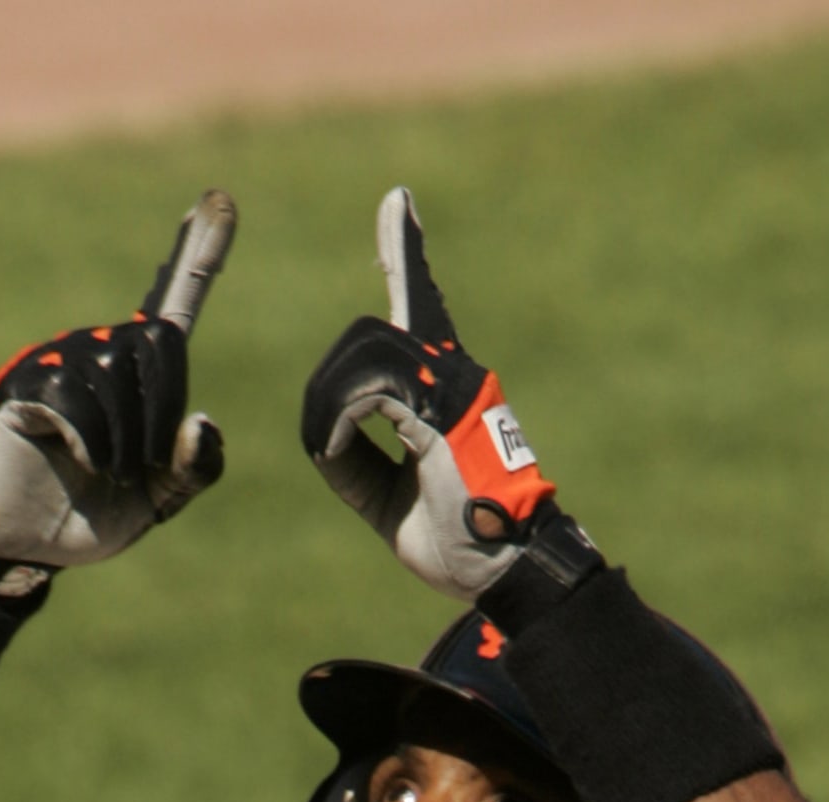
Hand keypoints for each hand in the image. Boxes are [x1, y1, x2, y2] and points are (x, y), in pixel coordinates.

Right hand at [0, 190, 235, 586]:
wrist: (25, 547)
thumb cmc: (90, 517)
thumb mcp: (159, 501)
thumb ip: (193, 468)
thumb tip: (201, 421)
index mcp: (134, 375)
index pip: (171, 305)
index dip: (198, 255)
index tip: (218, 200)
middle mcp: (98, 351)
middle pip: (157, 342)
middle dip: (161, 413)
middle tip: (141, 467)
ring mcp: (57, 360)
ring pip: (116, 370)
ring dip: (126, 439)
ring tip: (107, 473)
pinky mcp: (24, 382)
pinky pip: (74, 394)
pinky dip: (91, 440)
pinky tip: (80, 461)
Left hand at [301, 187, 600, 603]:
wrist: (504, 571)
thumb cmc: (459, 544)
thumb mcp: (391, 501)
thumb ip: (361, 465)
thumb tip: (324, 440)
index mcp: (448, 389)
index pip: (422, 304)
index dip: (406, 254)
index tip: (397, 204)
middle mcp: (456, 374)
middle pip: (370, 331)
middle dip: (328, 384)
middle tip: (324, 447)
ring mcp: (455, 387)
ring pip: (365, 350)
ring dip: (330, 407)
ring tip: (333, 457)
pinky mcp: (444, 412)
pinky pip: (369, 391)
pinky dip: (340, 425)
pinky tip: (342, 458)